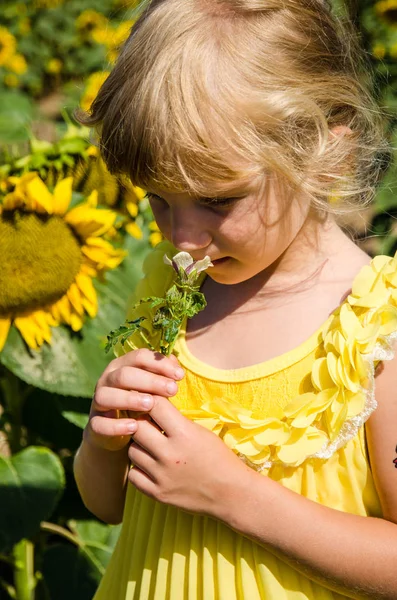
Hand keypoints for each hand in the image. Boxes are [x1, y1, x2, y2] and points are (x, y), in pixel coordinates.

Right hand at [85, 348, 184, 451]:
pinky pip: (99, 423)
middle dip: (150, 381)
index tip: (180, 375)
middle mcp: (107, 380)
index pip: (139, 356)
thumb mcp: (153, 387)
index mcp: (122, 366)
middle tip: (172, 390)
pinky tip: (134, 427)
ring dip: (129, 399)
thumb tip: (177, 366)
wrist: (117, 430)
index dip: (160, 364)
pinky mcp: (94, 423)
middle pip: (124, 374)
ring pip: (106, 395)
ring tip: (151, 405)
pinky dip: (116, 425)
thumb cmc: (140, 402)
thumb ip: (164, 375)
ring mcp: (98, 401)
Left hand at [127, 395, 250, 517]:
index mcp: (184, 434)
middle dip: (141, 423)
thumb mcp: (200, 431)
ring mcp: (161, 475)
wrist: (230, 493)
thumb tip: (149, 405)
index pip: (154, 405)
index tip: (150, 402)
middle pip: (137, 427)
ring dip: (139, 446)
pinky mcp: (158, 493)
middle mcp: (170, 454)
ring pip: (132, 451)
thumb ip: (175, 419)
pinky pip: (133, 475)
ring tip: (152, 446)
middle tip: (149, 425)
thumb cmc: (217, 457)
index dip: (151, 400)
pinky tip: (151, 466)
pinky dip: (139, 469)